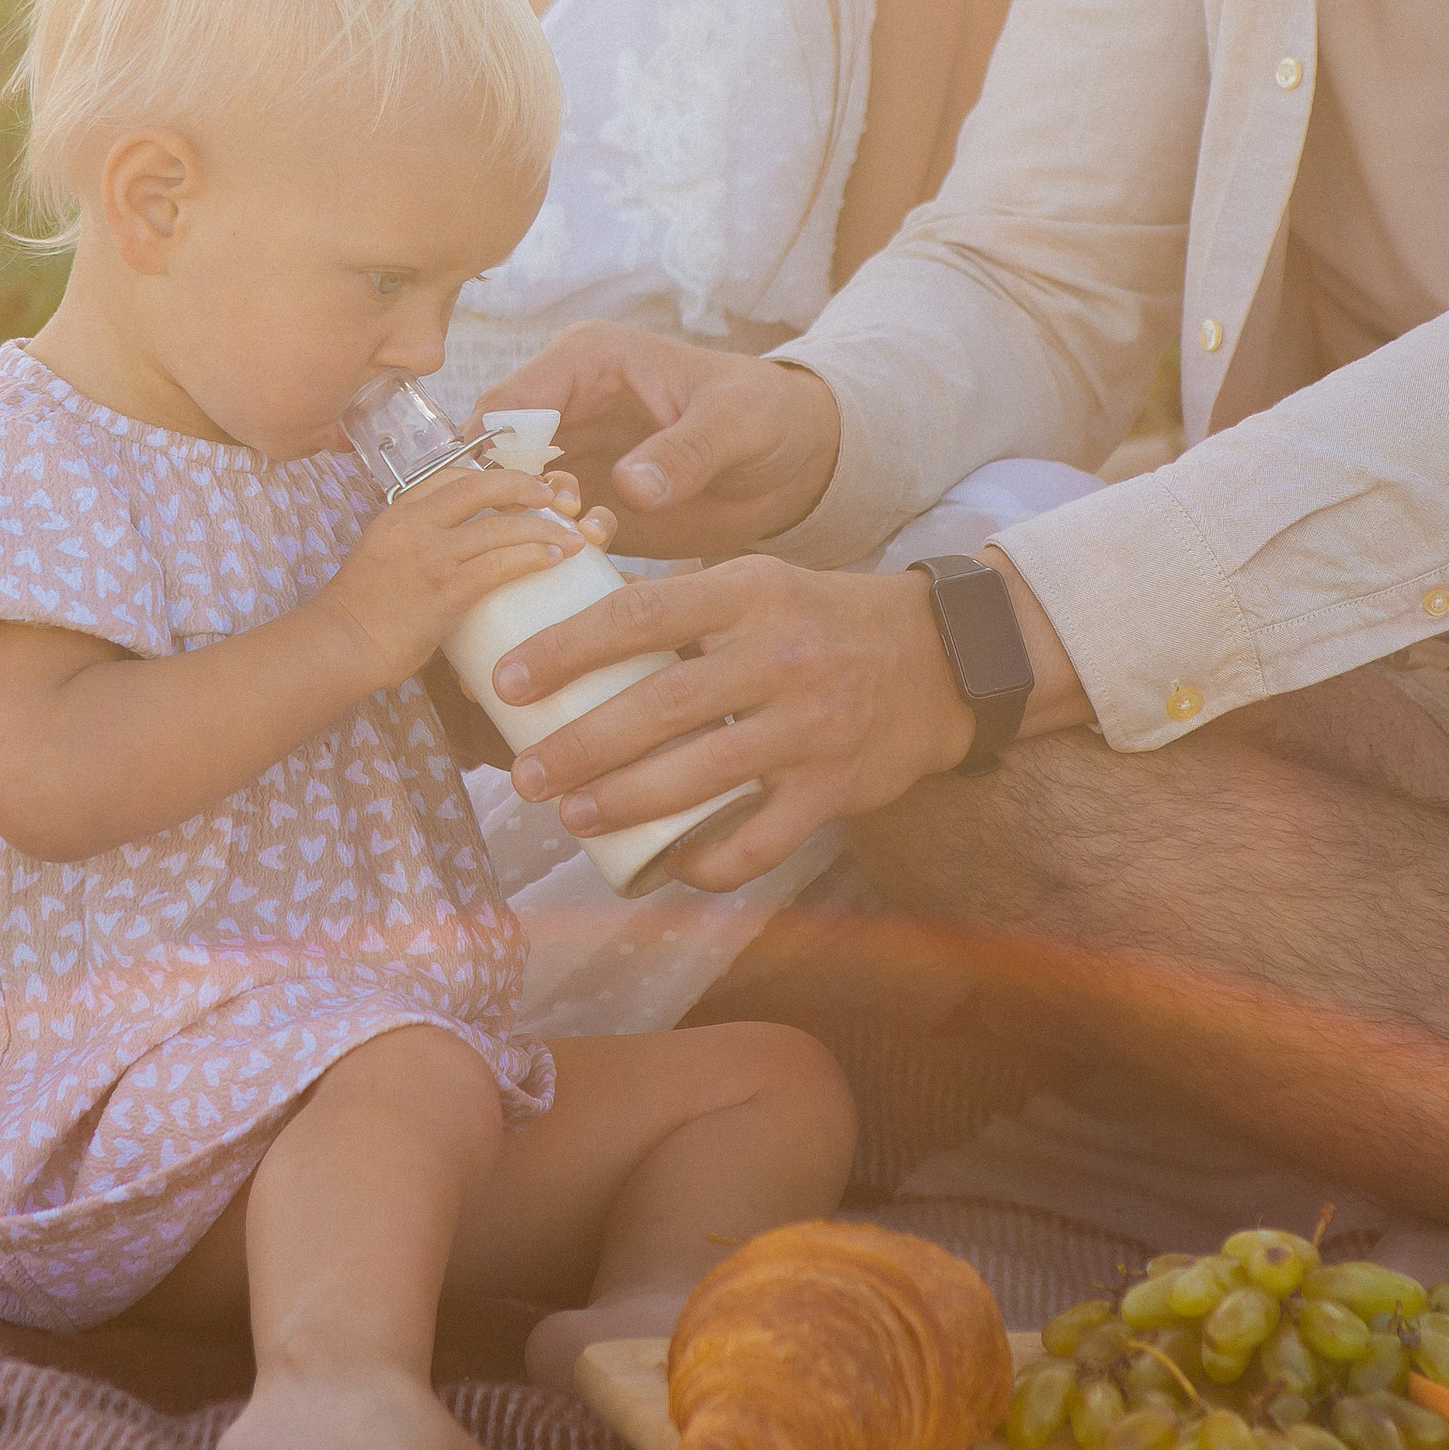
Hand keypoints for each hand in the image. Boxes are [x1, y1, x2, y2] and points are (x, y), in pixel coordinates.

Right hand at [321, 468, 592, 695]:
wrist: (338, 645)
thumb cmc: (362, 610)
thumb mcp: (386, 556)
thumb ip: (423, 545)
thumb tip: (465, 550)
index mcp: (399, 512)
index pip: (453, 475)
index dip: (494, 475)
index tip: (521, 486)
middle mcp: (415, 525)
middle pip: (481, 486)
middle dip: (525, 486)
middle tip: (554, 496)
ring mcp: (430, 557)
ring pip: (499, 527)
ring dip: (543, 527)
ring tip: (572, 536)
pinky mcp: (444, 592)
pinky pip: (498, 565)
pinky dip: (532, 557)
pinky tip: (553, 559)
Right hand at [476, 324, 842, 557]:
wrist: (793, 462)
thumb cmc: (769, 416)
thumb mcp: (737, 423)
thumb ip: (686, 450)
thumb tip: (631, 486)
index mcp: (585, 362)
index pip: (507, 402)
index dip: (496, 452)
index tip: (528, 500)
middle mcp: (564, 406)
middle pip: (491, 456)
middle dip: (509, 500)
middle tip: (555, 529)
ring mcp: (571, 457)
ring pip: (509, 498)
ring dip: (531, 529)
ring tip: (585, 539)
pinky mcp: (585, 502)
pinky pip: (541, 530)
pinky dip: (554, 549)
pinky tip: (597, 555)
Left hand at [495, 555, 978, 885]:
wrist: (942, 659)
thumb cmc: (821, 618)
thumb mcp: (758, 583)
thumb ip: (681, 603)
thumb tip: (568, 630)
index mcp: (750, 592)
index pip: (639, 615)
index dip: (564, 650)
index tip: (506, 682)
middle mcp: (781, 655)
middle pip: (661, 704)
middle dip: (579, 745)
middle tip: (523, 772)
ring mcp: (812, 727)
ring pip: (702, 777)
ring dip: (625, 803)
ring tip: (571, 815)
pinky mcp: (836, 787)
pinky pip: (760, 841)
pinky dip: (708, 862)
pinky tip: (664, 867)